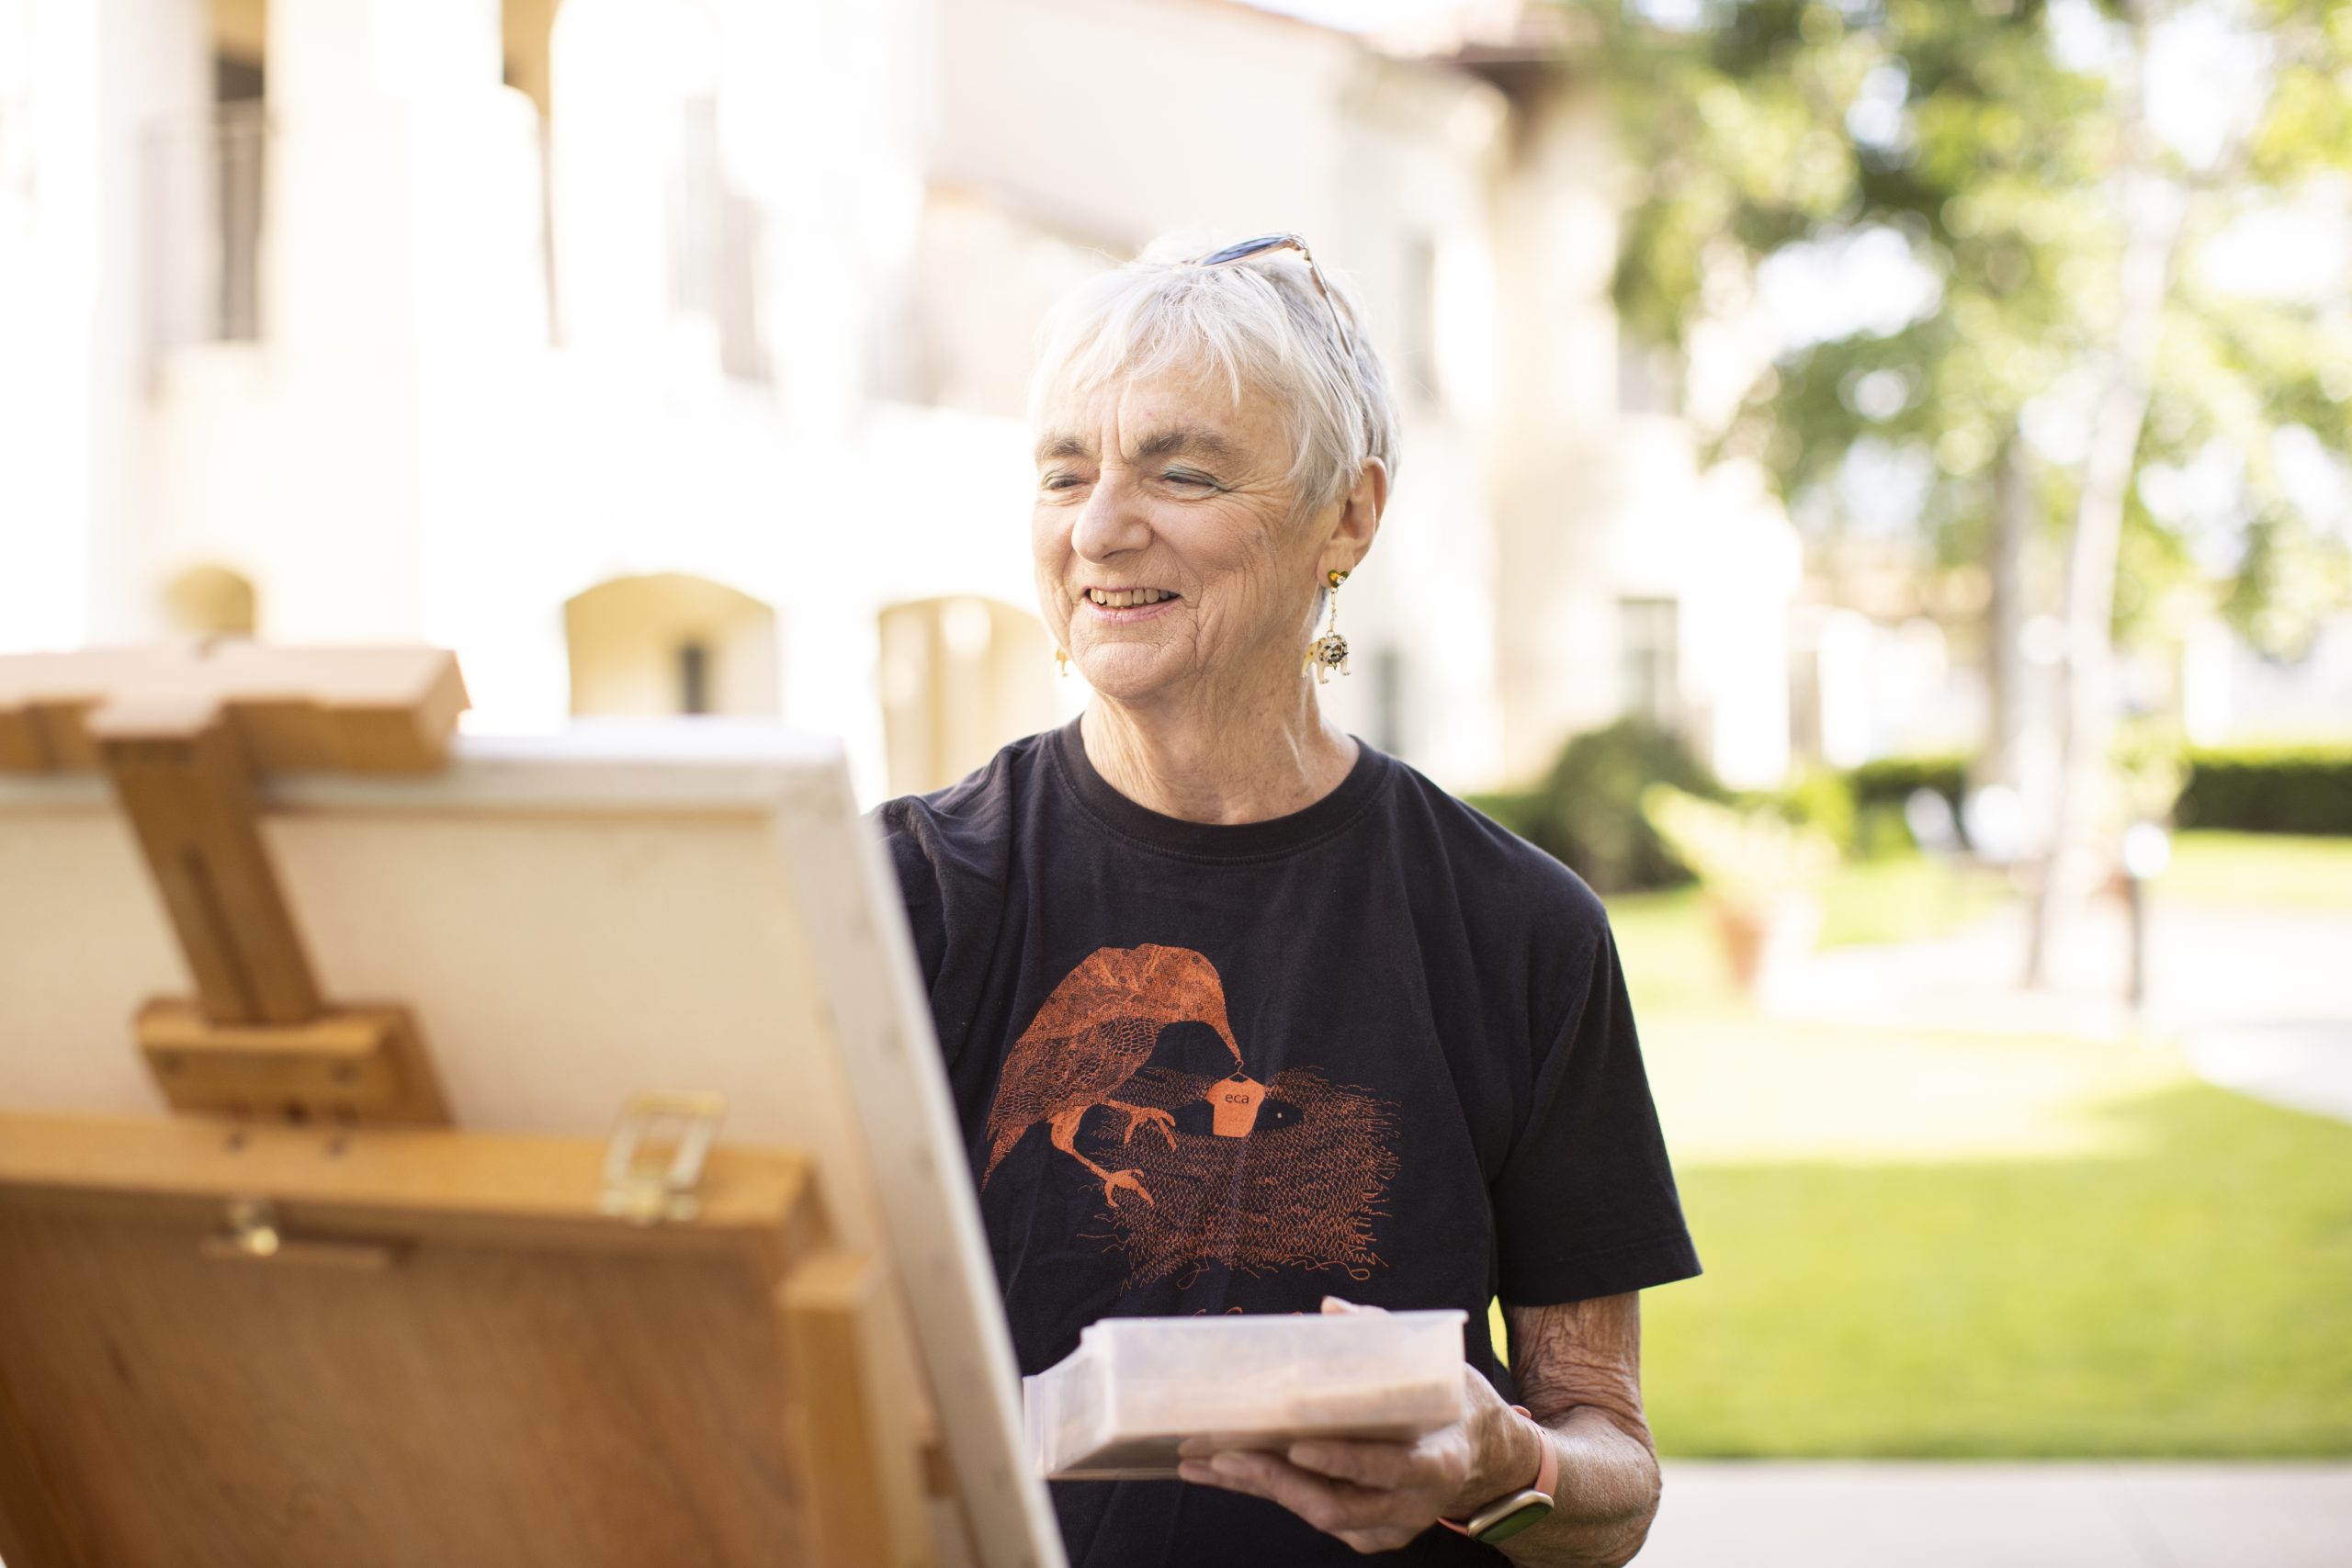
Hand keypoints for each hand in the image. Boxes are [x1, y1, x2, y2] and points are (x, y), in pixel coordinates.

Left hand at [1174, 1297, 1541, 1555]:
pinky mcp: (1366, 1534)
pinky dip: (1268, 1491)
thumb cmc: (1454, 1404)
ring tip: (1203, 1462)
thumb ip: (1384, 1336)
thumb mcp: (1438, 1366)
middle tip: (1225, 1452)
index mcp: (1438, 1463)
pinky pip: (1311, 1513)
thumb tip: (1329, 1308)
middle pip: (1337, 1504)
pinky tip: (1225, 1471)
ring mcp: (1389, 1527)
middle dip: (1277, 1481)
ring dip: (1257, 1487)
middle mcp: (1413, 1505)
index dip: (1344, 1459)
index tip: (1298, 1444)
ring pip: (1316, 1513)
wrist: (1487, 1461)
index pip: (1388, 1467)